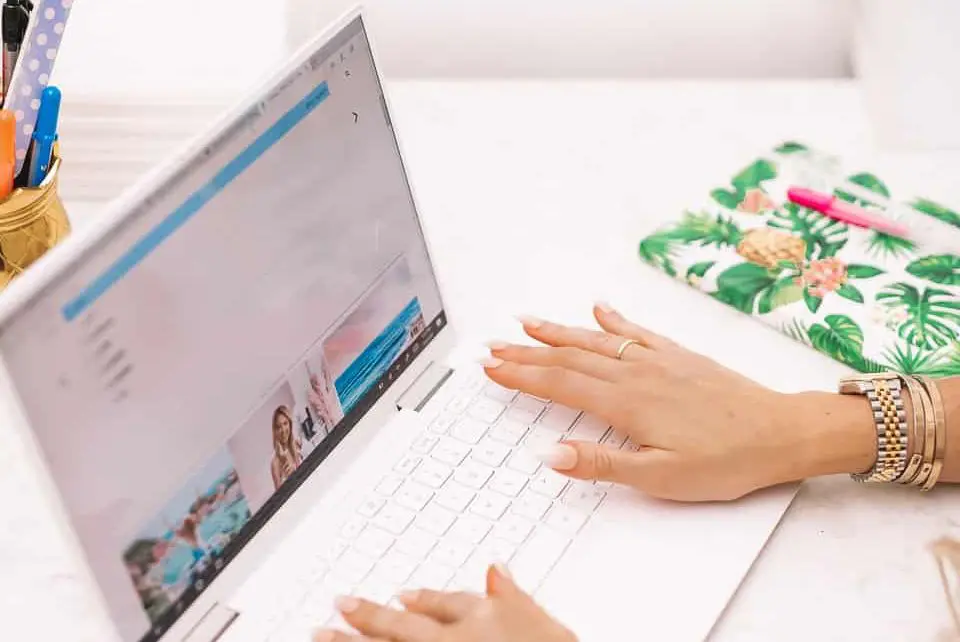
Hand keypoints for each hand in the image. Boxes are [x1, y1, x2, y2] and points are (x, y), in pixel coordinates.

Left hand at [313, 565, 576, 641]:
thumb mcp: (546, 624)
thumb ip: (515, 597)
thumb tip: (496, 570)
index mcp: (485, 616)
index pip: (445, 603)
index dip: (419, 600)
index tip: (399, 597)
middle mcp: (456, 640)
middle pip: (402, 625)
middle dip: (367, 616)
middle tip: (338, 606)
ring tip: (320, 635)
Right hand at [480, 303, 874, 500]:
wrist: (780, 432)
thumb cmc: (726, 461)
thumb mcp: (660, 478)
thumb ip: (601, 464)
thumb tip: (550, 455)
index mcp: (626, 403)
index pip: (559, 384)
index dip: (520, 374)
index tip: (490, 366)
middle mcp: (636, 373)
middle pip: (569, 357)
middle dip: (526, 351)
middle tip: (494, 344)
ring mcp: (658, 360)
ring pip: (596, 340)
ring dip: (558, 331)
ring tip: (528, 321)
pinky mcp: (679, 356)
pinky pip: (637, 331)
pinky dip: (613, 320)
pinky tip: (599, 310)